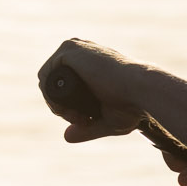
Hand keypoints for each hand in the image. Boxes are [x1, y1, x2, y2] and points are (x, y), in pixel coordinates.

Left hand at [39, 40, 186, 185]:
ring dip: (56, 104)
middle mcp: (80, 51)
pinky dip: (49, 95)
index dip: (67, 108)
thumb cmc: (132, 105)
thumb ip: (86, 129)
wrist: (141, 90)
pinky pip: (45, 75)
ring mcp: (73, 48)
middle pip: (53, 85)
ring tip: (78, 116)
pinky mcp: (69, 50)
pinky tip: (65, 107)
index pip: (63, 87)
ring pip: (48, 82)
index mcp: (90, 63)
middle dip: (61, 108)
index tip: (83, 121)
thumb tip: (65, 137)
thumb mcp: (106, 121)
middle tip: (81, 120)